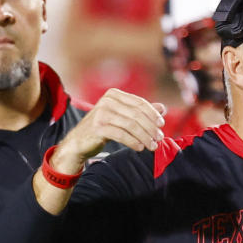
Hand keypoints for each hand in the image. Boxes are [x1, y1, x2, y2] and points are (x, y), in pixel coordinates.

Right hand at [51, 89, 165, 172]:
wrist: (79, 141)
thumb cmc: (104, 127)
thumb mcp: (122, 116)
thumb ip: (141, 111)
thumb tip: (163, 108)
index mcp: (114, 94)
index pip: (139, 103)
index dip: (152, 114)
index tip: (161, 125)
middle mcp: (107, 101)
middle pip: (137, 114)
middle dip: (150, 127)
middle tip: (159, 138)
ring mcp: (101, 113)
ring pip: (131, 125)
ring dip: (145, 137)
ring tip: (152, 146)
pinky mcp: (98, 127)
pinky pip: (121, 135)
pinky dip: (133, 142)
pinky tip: (140, 148)